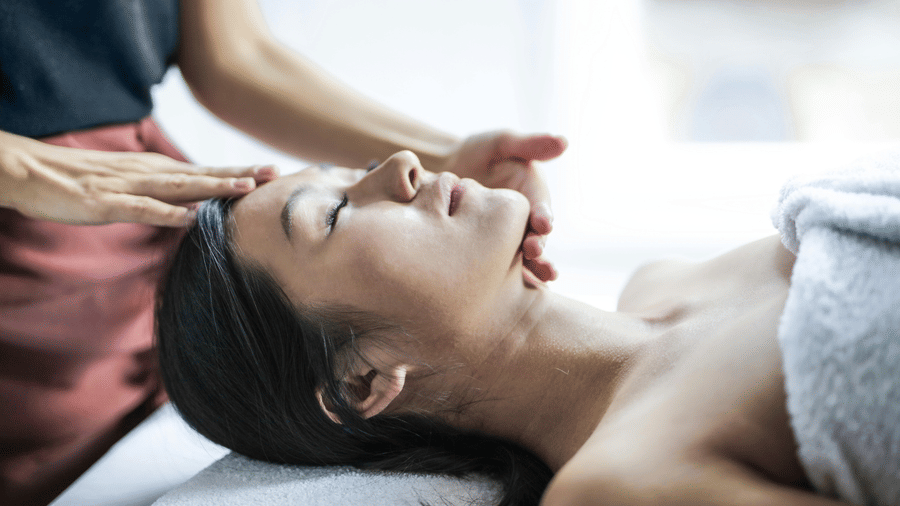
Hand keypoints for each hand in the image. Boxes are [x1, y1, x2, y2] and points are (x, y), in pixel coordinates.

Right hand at [0, 131, 276, 225]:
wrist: (33, 172)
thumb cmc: (83, 181)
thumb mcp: (130, 184)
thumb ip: (162, 194)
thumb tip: (193, 208)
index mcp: (156, 170)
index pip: (206, 171)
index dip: (239, 171)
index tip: (272, 171)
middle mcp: (149, 173)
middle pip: (202, 174)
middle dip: (240, 173)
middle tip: (274, 171)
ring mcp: (129, 186)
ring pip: (179, 187)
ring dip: (213, 186)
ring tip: (245, 187)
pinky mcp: (107, 203)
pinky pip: (141, 209)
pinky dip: (166, 213)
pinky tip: (189, 218)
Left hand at [439, 131, 566, 281]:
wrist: (443, 171)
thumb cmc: (475, 153)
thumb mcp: (501, 144)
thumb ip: (529, 144)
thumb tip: (563, 141)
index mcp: (531, 196)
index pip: (541, 208)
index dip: (544, 216)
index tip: (544, 222)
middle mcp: (524, 221)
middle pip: (536, 238)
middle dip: (538, 246)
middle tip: (533, 251)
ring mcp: (508, 239)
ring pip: (523, 258)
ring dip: (531, 268)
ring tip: (536, 277)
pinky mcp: (491, 252)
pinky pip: (501, 269)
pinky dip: (509, 281)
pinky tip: (507, 295)